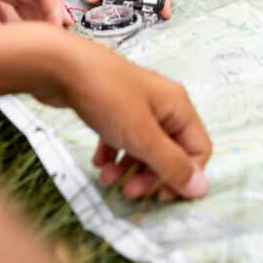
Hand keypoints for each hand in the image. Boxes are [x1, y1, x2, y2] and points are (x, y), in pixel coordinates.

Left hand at [31, 36, 211, 202]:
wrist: (60, 65)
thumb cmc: (106, 97)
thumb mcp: (142, 136)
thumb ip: (171, 164)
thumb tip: (201, 189)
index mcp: (178, 106)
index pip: (198, 149)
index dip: (184, 176)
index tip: (160, 196)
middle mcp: (162, 104)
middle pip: (170, 151)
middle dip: (151, 176)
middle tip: (129, 192)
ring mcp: (136, 105)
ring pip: (144, 147)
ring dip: (129, 169)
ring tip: (107, 179)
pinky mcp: (113, 107)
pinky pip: (122, 138)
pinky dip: (113, 154)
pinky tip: (99, 163)